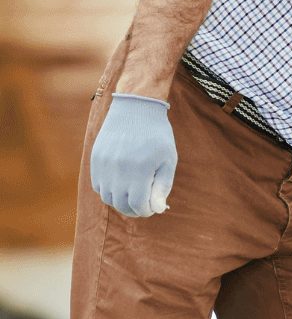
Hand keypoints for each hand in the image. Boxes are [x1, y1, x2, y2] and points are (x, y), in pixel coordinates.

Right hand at [90, 94, 177, 217]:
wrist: (135, 107)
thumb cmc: (157, 136)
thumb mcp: (168, 161)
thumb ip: (162, 187)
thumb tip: (157, 209)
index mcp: (139, 170)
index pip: (138, 205)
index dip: (146, 211)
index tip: (152, 207)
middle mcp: (118, 168)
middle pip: (121, 204)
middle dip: (134, 210)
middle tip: (143, 205)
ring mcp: (104, 163)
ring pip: (107, 197)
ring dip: (120, 202)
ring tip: (132, 196)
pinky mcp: (96, 157)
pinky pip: (97, 185)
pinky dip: (108, 191)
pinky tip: (120, 185)